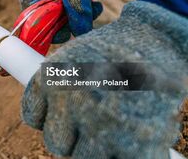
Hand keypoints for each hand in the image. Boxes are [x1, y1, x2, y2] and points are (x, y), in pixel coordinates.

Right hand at [19, 0, 101, 38]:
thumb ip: (76, 8)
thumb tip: (80, 32)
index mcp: (30, 2)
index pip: (40, 30)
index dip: (58, 32)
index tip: (77, 25)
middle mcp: (37, 7)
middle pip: (56, 27)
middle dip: (75, 19)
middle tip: (92, 8)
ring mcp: (50, 5)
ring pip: (68, 21)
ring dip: (84, 12)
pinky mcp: (62, 3)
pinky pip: (74, 13)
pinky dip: (85, 7)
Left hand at [22, 1, 187, 157]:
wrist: (155, 40)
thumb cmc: (112, 47)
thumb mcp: (73, 55)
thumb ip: (55, 85)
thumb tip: (43, 112)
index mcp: (49, 80)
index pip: (32, 116)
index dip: (48, 116)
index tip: (61, 112)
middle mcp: (69, 103)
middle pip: (55, 142)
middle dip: (71, 134)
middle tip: (91, 117)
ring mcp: (99, 125)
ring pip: (80, 157)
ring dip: (94, 145)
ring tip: (112, 121)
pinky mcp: (131, 143)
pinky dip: (121, 154)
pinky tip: (129, 136)